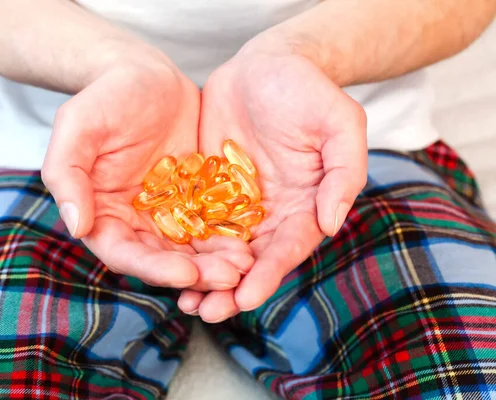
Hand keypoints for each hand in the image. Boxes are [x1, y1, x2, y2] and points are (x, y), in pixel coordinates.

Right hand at [42, 43, 251, 289]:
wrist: (144, 75)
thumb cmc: (105, 97)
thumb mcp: (78, 127)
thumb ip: (67, 174)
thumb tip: (77, 226)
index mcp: (102, 214)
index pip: (125, 253)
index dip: (153, 268)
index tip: (185, 273)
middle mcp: (135, 221)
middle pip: (164, 259)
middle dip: (196, 272)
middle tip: (230, 276)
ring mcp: (168, 212)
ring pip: (193, 248)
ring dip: (218, 261)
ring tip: (247, 264)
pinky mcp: (195, 198)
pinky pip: (214, 222)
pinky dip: (230, 234)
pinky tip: (253, 240)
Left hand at [178, 42, 366, 320]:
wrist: (267, 66)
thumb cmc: (310, 91)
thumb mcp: (339, 124)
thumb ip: (343, 172)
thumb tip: (330, 223)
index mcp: (305, 205)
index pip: (287, 248)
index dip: (268, 275)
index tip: (247, 298)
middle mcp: (271, 213)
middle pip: (252, 261)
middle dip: (231, 290)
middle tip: (207, 313)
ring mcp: (238, 204)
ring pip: (220, 250)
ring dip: (204, 278)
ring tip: (184, 302)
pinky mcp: (209, 189)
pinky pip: (195, 221)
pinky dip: (183, 245)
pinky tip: (164, 263)